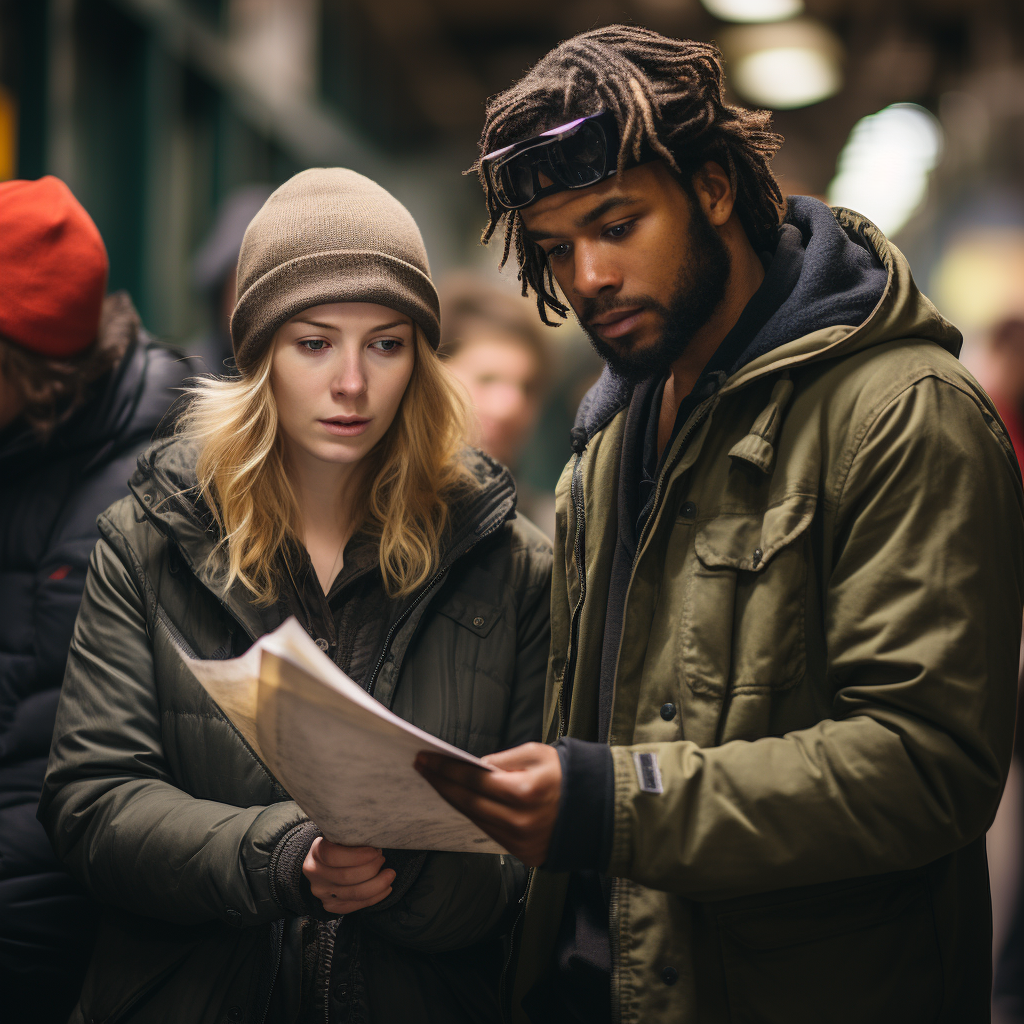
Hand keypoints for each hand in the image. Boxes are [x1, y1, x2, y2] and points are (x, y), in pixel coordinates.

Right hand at [302, 838, 395, 914]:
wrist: (327, 861)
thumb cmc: (342, 843)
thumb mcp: (342, 834)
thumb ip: (353, 836)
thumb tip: (377, 837)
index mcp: (317, 852)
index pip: (333, 856)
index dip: (357, 855)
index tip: (376, 850)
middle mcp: (316, 874)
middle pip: (346, 877)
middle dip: (371, 868)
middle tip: (383, 859)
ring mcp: (322, 892)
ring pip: (354, 894)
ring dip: (377, 884)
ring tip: (389, 874)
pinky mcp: (332, 905)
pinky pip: (356, 905)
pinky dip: (376, 897)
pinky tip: (387, 888)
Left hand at [414, 742, 561, 866]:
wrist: (600, 810)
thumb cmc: (568, 775)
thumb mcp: (537, 754)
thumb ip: (503, 761)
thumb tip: (474, 766)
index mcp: (524, 792)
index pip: (473, 779)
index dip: (446, 769)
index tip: (425, 758)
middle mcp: (520, 821)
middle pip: (468, 802)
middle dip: (441, 783)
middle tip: (422, 768)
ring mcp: (521, 842)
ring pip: (475, 820)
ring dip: (454, 800)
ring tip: (438, 782)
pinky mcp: (524, 855)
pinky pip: (490, 833)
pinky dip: (474, 816)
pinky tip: (463, 801)